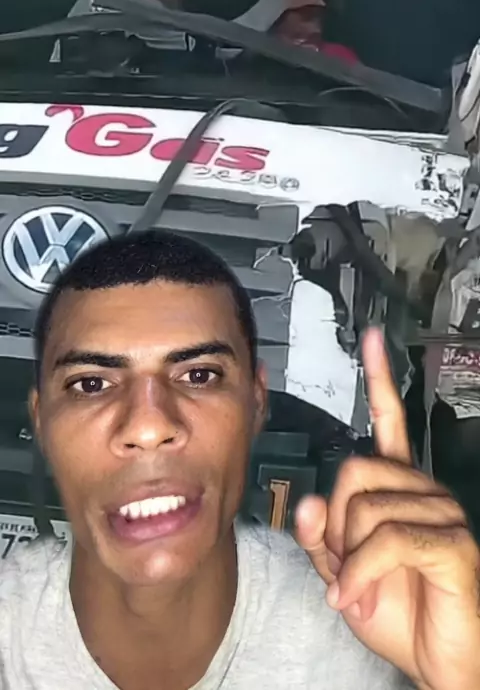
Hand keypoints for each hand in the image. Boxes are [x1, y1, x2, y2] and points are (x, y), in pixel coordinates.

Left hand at [295, 327, 479, 689]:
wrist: (438, 663)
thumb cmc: (396, 611)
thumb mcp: (343, 573)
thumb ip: (322, 537)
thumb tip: (313, 501)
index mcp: (399, 487)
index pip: (389, 422)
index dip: (380, 379)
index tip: (373, 338)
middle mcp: (423, 489)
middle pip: (352, 470)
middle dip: (336, 523)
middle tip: (344, 565)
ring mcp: (442, 512)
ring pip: (364, 508)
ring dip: (347, 558)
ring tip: (357, 588)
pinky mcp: (452, 542)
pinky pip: (386, 540)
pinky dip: (360, 575)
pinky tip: (355, 599)